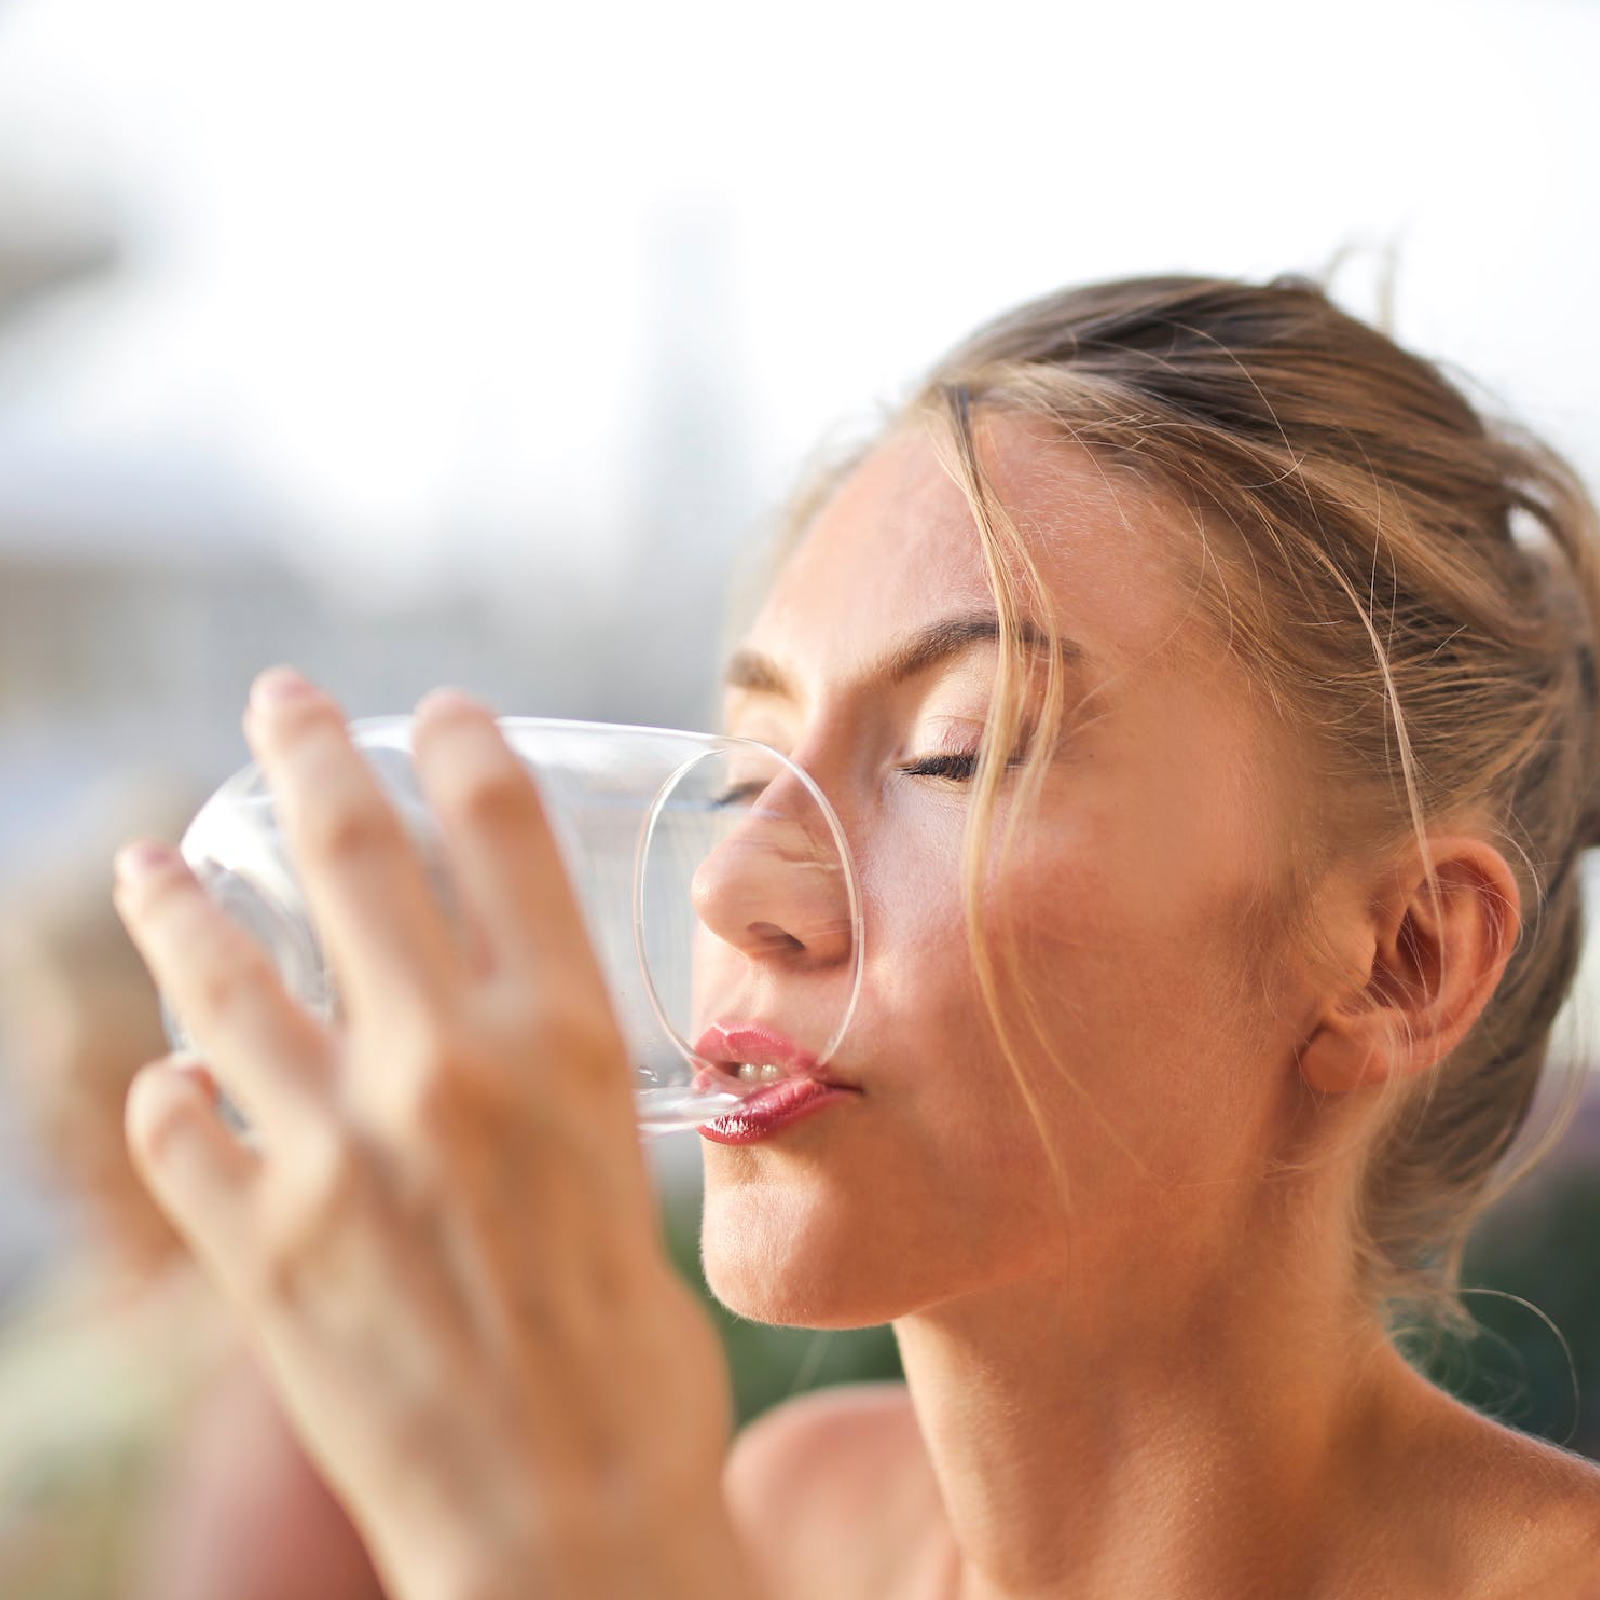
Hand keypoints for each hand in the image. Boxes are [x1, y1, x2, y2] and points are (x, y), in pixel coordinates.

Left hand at [113, 670, 751, 1599]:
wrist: (567, 1525)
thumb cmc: (633, 1360)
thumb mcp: (631, 1178)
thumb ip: (552, 1091)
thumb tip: (488, 1040)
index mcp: (569, 1045)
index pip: (504, 835)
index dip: (463, 748)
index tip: (436, 712)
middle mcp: (448, 1069)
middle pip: (354, 856)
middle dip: (305, 753)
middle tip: (277, 704)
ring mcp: (335, 1152)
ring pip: (222, 978)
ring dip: (175, 908)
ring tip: (143, 868)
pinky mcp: (255, 1248)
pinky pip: (175, 1129)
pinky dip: (168, 1096)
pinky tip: (172, 1082)